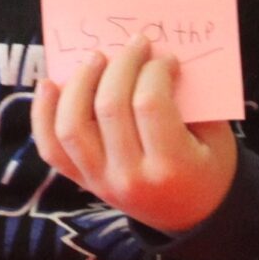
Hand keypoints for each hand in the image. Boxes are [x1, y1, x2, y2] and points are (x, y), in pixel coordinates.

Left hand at [32, 33, 238, 234]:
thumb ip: (191, 98)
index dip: (155, 70)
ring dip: (79, 83)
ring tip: (96, 57)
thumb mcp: (215, 135)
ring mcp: (100, 182)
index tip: (166, 58)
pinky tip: (49, 83)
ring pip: (71, 127)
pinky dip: (43, 113)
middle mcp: (129, 178)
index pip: (149, 105)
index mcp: (170, 167)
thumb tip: (158, 54)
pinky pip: (51, 147)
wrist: (193, 216)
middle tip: (137, 43)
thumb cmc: (209, 167)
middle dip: (122, 64)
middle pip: (109, 108)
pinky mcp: (83, 180)